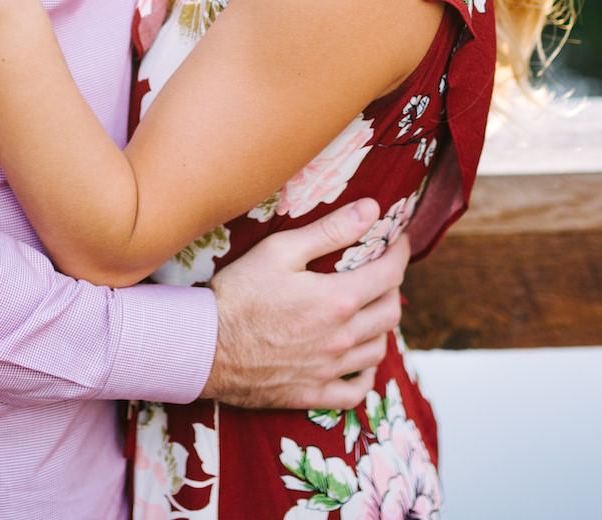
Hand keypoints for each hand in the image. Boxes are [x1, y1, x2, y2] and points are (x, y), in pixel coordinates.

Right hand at [201, 199, 410, 409]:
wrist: (202, 346)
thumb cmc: (237, 294)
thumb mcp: (280, 250)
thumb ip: (330, 230)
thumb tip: (371, 209)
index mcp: (338, 300)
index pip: (389, 273)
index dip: (398, 252)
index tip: (396, 240)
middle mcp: (341, 338)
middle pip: (391, 313)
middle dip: (392, 287)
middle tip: (380, 272)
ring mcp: (329, 369)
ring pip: (378, 351)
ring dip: (380, 327)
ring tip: (367, 311)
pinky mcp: (312, 393)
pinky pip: (356, 392)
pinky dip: (365, 376)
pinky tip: (357, 361)